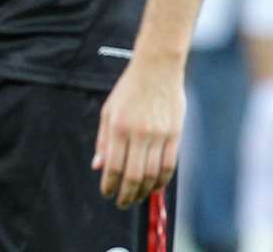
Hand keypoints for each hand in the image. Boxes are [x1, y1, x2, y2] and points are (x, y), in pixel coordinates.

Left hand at [92, 54, 182, 208]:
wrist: (157, 68)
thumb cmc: (129, 90)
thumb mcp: (109, 111)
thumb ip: (103, 140)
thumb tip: (98, 166)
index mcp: (119, 127)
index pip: (114, 166)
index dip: (110, 185)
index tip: (107, 193)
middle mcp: (139, 133)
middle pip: (133, 175)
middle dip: (127, 194)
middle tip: (122, 202)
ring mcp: (159, 135)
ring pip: (152, 174)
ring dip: (144, 191)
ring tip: (137, 196)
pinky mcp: (175, 134)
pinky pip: (169, 165)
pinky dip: (161, 180)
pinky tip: (154, 186)